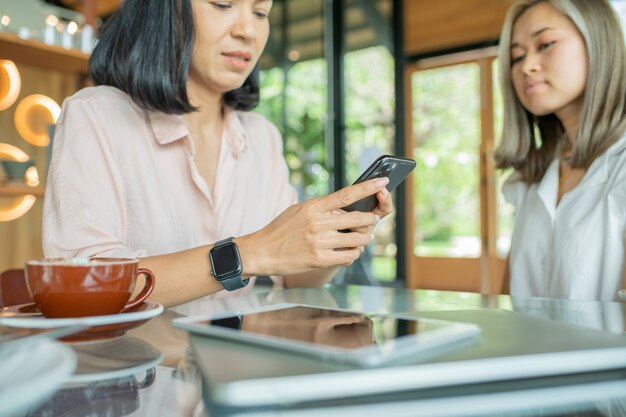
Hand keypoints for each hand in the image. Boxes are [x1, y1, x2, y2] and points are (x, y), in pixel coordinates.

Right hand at [239, 177, 388, 275]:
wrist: (262, 251)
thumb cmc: (282, 229)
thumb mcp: (299, 210)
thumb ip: (321, 208)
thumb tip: (345, 207)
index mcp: (314, 207)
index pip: (347, 194)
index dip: (368, 187)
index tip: (383, 181)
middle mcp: (318, 223)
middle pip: (357, 218)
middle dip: (370, 219)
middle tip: (372, 220)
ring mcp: (320, 242)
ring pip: (357, 239)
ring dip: (364, 238)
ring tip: (363, 236)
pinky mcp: (320, 260)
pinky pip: (348, 256)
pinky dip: (354, 253)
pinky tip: (351, 250)